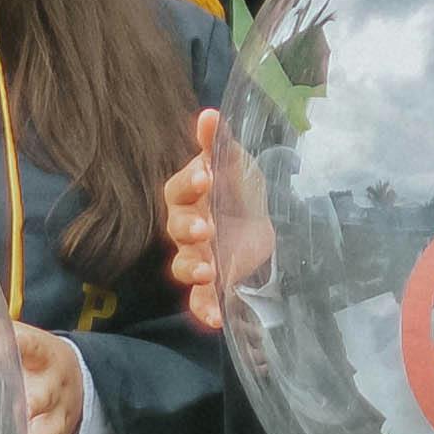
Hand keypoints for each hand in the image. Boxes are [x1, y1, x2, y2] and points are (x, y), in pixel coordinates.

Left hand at [7, 317, 88, 433]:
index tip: (0, 339)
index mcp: (41, 353)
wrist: (77, 382)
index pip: (28, 342)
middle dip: (31, 408)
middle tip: (15, 416)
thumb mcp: (10, 336)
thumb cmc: (32, 360)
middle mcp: (52, 387)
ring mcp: (56, 418)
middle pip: (44, 397)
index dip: (16, 341)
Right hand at [157, 110, 268, 325]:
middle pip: (176, 229)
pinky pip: (200, 300)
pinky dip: (204, 310)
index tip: (206, 177)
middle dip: (188, 229)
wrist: (258, 225)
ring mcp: (197, 256)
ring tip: (208, 271)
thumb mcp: (235, 163)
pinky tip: (216, 319)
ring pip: (183, 265)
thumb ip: (219, 143)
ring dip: (192, 268)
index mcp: (188, 197)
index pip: (179, 189)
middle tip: (204, 228)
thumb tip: (210, 114)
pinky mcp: (212, 283)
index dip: (189, 183)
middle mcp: (186, 228)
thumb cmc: (237, 190)